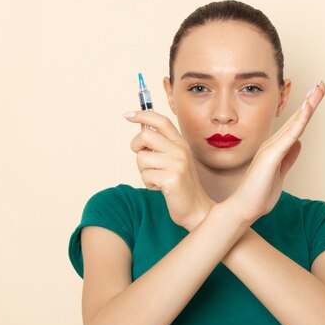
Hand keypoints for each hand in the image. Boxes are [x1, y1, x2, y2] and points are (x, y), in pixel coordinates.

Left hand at [123, 110, 214, 230]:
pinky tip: (160, 187)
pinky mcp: (171, 179)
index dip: (143, 115)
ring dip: (143, 170)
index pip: (161, 121)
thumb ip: (161, 144)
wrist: (197, 209)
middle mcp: (180, 151)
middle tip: (144, 158)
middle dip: (136, 147)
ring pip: (141, 158)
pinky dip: (148, 183)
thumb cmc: (181, 185)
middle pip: (145, 136)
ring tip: (156, 177)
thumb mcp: (174, 160)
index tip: (128, 115)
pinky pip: (145, 175)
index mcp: (181, 143)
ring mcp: (177, 164)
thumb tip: (142, 127)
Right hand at [228, 81, 324, 222]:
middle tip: (321, 84)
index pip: (295, 126)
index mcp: (275, 149)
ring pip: (294, 123)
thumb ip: (288, 158)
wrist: (243, 209)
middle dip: (310, 101)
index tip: (315, 96)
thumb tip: (298, 143)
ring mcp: (271, 149)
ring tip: (318, 89)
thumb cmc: (258, 195)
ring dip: (307, 105)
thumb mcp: (279, 174)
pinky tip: (307, 109)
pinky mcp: (271, 157)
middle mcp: (272, 145)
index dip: (306, 111)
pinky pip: (289, 136)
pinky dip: (299, 122)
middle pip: (296, 119)